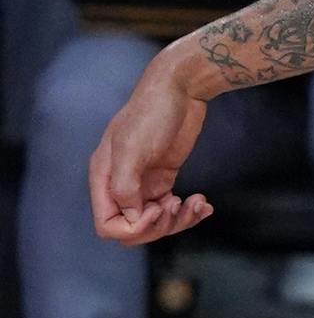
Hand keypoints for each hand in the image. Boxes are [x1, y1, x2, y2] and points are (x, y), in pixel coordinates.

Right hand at [89, 49, 213, 244]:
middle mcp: (121, 184)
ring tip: (198, 204)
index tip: (158, 209)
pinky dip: (189, 212)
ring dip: (179, 221)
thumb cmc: (152, 113)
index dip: (134, 228)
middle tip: (181, 206)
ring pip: (156, 221)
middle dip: (160, 226)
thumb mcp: (132, 148)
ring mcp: (143, 182)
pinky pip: (172, 208)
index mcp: (104, 179)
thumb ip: (125, 185)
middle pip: (134, 228)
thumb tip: (130, 217)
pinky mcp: (164, 178)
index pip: (108, 225)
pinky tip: (205, 205)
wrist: (180, 88)